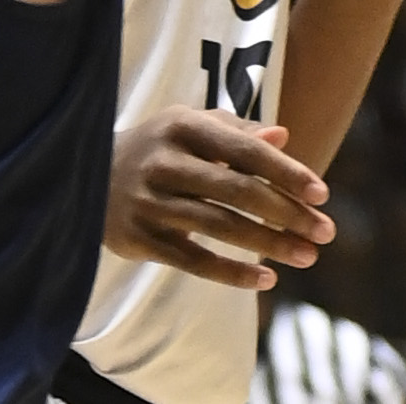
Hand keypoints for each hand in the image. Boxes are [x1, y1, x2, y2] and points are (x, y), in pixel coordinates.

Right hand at [102, 106, 334, 290]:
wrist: (79, 173)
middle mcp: (165, 163)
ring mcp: (149, 202)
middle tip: (326, 231)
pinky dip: (231, 273)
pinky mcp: (137, 238)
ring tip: (307, 256)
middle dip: (288, 213)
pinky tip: (266, 280)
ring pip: (220, 228)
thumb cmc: (157, 146)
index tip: (323, 194)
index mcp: (184, 126)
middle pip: (239, 191)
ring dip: (269, 244)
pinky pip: (192, 260)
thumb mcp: (190, 125)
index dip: (288, 173)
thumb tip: (283, 137)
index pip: (247, 151)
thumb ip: (236, 130)